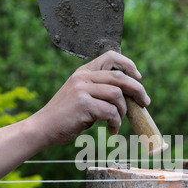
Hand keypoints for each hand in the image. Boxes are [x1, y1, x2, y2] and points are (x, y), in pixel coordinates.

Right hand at [33, 51, 149, 144]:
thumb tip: (127, 96)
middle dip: (137, 90)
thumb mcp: (80, 97)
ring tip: (117, 122)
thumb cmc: (64, 117)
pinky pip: (110, 112)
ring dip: (123, 112)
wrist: (42, 128)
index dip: (128, 65)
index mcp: (83, 72)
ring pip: (117, 95)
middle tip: (145, 103)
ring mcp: (82, 89)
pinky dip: (115, 123)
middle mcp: (82, 77)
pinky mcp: (83, 104)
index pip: (110, 57)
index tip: (138, 77)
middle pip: (120, 77)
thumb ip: (99, 91)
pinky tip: (111, 131)